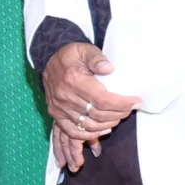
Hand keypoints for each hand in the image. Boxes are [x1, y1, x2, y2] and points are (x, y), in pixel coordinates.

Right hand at [43, 41, 137, 172]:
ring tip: (118, 117)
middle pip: (98, 114)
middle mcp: (64, 96)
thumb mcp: (84, 49)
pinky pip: (73, 131)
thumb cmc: (70, 56)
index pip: (102, 99)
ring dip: (107, 125)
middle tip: (130, 109)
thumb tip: (109, 68)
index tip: (136, 102)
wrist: (49, 61)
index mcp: (73, 80)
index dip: (122, 104)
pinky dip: (89, 135)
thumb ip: (97, 58)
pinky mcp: (56, 114)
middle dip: (119, 114)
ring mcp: (59, 108)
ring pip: (88, 125)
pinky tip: (102, 130)